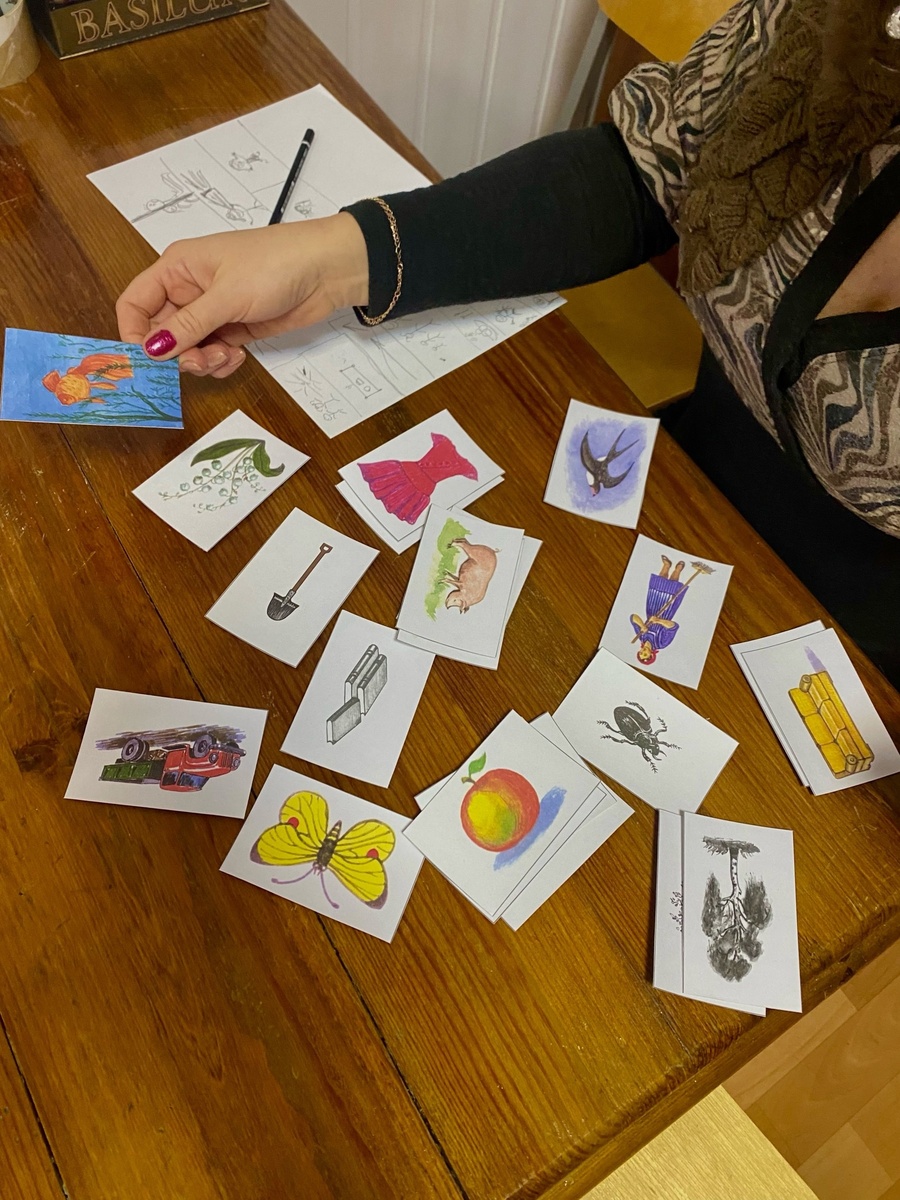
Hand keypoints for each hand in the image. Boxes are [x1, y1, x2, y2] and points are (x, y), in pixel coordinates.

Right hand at [115, 212, 368, 376]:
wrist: (327, 269)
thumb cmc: (275, 264)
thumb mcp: (227, 295)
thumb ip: (188, 324)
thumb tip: (152, 349)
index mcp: (177, 268)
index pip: (135, 303)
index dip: (134, 334)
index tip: (148, 360)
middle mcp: (189, 289)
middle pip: (161, 333)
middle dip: (177, 354)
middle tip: (201, 361)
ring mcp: (214, 311)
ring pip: (188, 348)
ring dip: (202, 361)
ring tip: (226, 356)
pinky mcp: (236, 328)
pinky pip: (213, 353)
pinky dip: (220, 362)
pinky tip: (238, 356)